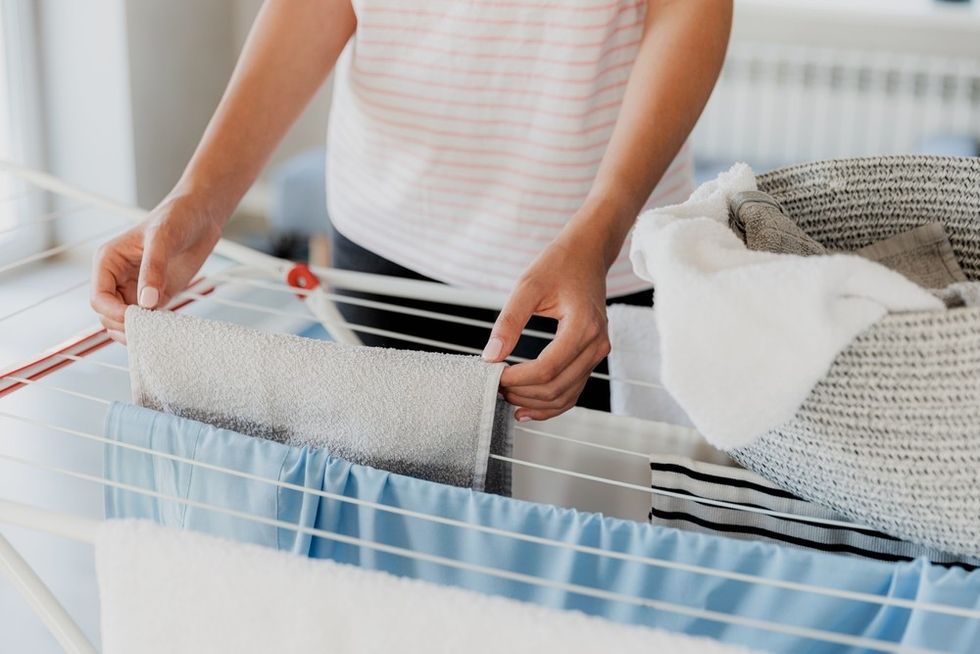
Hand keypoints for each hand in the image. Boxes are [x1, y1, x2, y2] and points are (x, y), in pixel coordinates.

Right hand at [90, 193, 222, 342]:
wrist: (200, 217)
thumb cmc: (177, 219)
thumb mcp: (163, 239)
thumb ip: (154, 269)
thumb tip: (147, 303)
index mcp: (108, 261)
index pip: (98, 297)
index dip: (113, 312)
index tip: (137, 317)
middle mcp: (117, 278)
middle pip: (107, 315)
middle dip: (124, 325)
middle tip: (150, 328)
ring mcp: (135, 290)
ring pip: (124, 322)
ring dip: (136, 331)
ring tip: (157, 331)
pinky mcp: (155, 297)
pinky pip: (147, 321)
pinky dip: (152, 329)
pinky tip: (167, 327)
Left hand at [482, 232, 611, 421]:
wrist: (587, 254)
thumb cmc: (559, 264)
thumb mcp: (527, 286)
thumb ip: (508, 322)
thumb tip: (490, 355)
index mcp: (583, 326)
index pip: (547, 368)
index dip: (518, 379)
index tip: (494, 375)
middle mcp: (596, 344)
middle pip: (557, 387)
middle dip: (522, 393)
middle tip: (494, 386)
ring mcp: (598, 352)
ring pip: (566, 395)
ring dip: (534, 402)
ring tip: (506, 396)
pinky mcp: (592, 356)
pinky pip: (573, 390)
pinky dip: (550, 403)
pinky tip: (527, 406)